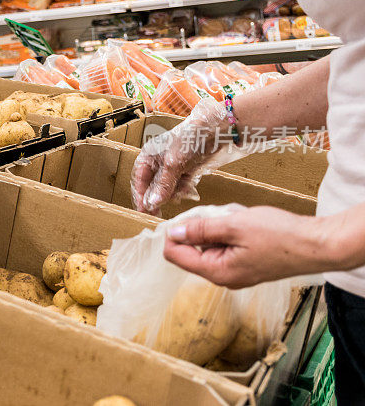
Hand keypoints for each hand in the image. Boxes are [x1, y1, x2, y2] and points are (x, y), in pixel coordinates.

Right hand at [132, 98, 242, 214]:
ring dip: (173, 193)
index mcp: (148, 156)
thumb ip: (162, 185)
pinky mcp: (185, 171)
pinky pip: (180, 187)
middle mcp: (157, 163)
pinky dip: (183, 190)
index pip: (139, 180)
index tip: (144, 211)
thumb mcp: (173, 164)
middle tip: (159, 213)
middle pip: (153, 186)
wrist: (215, 131)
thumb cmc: (189, 140)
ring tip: (182, 191)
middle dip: (158, 197)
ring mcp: (172, 168)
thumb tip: (152, 204)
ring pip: (167, 189)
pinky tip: (189, 189)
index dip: (140, 196)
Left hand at [163, 206, 324, 288]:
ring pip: (212, 243)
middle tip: (225, 215)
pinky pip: (228, 243)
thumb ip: (201, 229)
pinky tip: (249, 222)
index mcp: (217, 272)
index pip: (175, 255)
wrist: (319, 245)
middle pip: (193, 248)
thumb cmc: (282, 236)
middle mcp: (224, 277)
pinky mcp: (247, 264)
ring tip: (242, 218)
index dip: (175, 233)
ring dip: (222, 225)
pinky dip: (234, 229)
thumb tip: (173, 232)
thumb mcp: (235, 225)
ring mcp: (236, 272)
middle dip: (204, 226)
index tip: (188, 215)